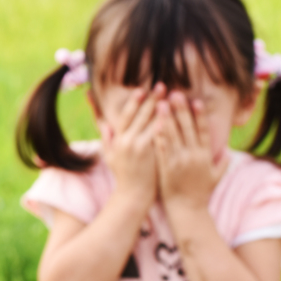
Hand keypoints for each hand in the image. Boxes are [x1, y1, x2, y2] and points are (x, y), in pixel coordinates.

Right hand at [98, 82, 164, 208]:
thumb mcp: (110, 157)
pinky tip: (178, 115)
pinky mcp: (154, 154)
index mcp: (118, 140)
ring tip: (173, 96)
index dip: (134, 102)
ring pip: (154, 123)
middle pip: (142, 115)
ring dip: (164, 108)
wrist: (134, 195)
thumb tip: (103, 122)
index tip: (142, 89)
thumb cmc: (123, 176)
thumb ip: (107, 138)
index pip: (126, 116)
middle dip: (153, 99)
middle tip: (162, 86)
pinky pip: (162, 135)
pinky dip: (169, 124)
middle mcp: (129, 141)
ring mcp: (142, 148)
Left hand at [153, 91, 227, 212]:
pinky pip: (161, 150)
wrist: (187, 210)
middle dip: (180, 110)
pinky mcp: (166, 168)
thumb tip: (228, 152)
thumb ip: (222, 163)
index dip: (199, 116)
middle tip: (175, 94)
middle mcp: (193, 156)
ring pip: (172, 136)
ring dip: (166, 118)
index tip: (196, 101)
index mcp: (206, 156)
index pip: (203, 131)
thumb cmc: (201, 194)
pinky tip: (153, 125)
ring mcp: (179, 162)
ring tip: (160, 104)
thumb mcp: (216, 177)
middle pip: (187, 129)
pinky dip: (158, 137)